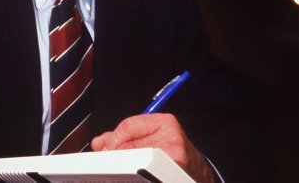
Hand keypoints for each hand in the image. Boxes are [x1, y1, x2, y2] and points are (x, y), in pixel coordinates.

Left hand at [91, 113, 216, 182]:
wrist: (198, 172)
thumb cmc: (174, 154)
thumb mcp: (152, 136)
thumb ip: (124, 136)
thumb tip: (100, 143)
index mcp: (164, 122)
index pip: (128, 126)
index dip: (112, 140)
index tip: (104, 151)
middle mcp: (171, 137)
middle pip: (129, 146)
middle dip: (114, 156)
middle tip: (108, 164)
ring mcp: (174, 158)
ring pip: (135, 162)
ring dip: (123, 169)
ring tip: (123, 171)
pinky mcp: (172, 174)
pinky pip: (144, 174)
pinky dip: (134, 176)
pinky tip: (132, 176)